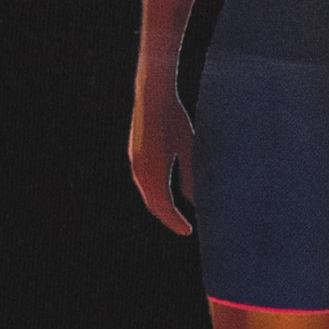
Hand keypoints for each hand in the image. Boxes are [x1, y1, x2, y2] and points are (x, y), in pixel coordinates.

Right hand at [130, 77, 195, 234]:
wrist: (152, 96)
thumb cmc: (175, 119)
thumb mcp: (189, 147)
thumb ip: (190, 174)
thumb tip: (194, 200)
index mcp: (154, 171)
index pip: (164, 207)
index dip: (176, 222)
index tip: (188, 232)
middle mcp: (140, 171)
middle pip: (153, 205)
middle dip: (168, 219)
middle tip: (184, 228)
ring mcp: (135, 164)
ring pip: (148, 195)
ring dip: (161, 207)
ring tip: (176, 216)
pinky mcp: (135, 157)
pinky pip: (144, 183)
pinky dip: (155, 194)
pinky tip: (166, 195)